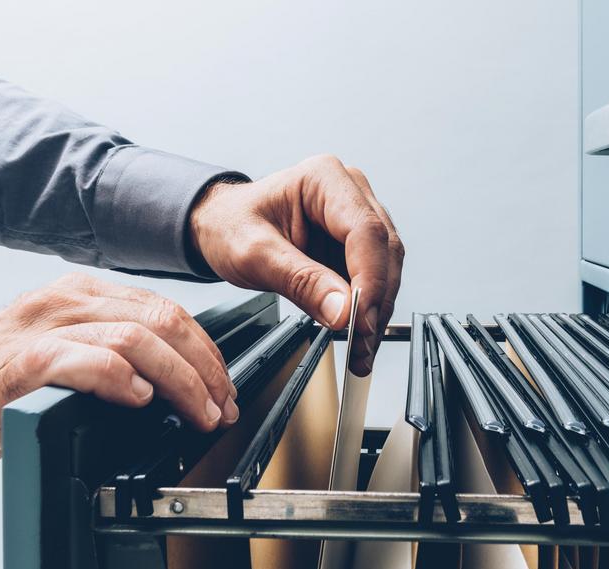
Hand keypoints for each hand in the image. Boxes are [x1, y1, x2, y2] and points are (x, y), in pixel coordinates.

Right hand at [0, 273, 235, 486]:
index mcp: (79, 296)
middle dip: (204, 367)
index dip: (206, 351)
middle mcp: (63, 303)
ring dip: (179, 380)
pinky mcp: (19, 367)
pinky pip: (85, 361)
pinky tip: (140, 401)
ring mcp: (40, 331)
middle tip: (220, 406)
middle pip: (161, 320)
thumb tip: (177, 380)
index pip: (165, 310)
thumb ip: (111, 353)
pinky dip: (123, 379)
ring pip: (135, 338)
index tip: (223, 388)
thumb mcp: (62, 355)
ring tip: (196, 412)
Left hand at [189, 155, 404, 375]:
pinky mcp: (357, 245)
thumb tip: (343, 311)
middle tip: (360, 344)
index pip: (365, 231)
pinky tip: (357, 337)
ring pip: (387, 269)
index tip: (359, 319)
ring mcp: (357, 218)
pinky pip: (375, 279)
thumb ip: (300, 281)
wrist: (222, 227)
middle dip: (376, 303)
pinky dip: (368, 311)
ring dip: (376, 312)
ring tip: (359, 349)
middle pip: (384, 251)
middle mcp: (350, 192)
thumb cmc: (231, 225)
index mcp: (325, 179)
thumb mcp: (254, 254)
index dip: (370, 279)